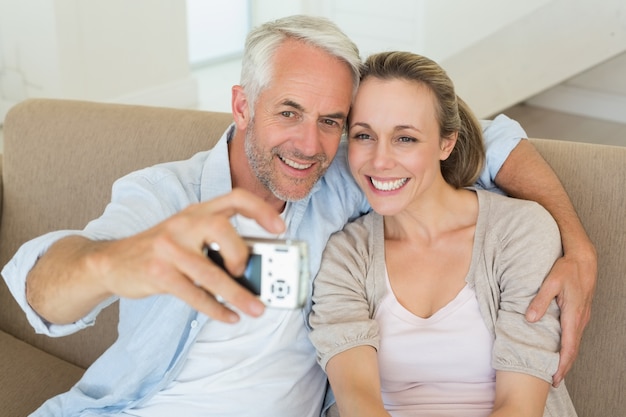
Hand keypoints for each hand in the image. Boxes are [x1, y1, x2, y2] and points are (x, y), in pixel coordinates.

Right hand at [92, 188, 284, 322]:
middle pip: (221, 228)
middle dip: (241, 253)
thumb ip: (216, 243)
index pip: (234, 198)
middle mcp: (182, 223)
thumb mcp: (186, 235)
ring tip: (257, 308)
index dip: (260, 210)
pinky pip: (194, 294)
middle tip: (248, 271)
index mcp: (195, 211)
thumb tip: (257, 269)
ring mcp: (168, 248)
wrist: (111, 262)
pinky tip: (229, 316)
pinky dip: (216, 308)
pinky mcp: (157, 273)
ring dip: (238, 294)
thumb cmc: (160, 250)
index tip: (281, 228)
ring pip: (210, 272)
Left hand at [525, 246, 596, 386]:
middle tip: (553, 380)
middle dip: (564, 366)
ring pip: (574, 342)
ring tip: (554, 368)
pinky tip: (559, 348)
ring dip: (566, 357)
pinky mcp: (580, 313)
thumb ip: (540, 301)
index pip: (568, 347)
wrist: (583, 259)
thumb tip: (530, 319)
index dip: (562, 365)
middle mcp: (580, 319)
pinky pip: (574, 334)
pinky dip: (568, 345)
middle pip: (573, 350)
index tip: (554, 378)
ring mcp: (582, 317)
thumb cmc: (566, 268)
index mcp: (573, 315)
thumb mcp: (550, 282)